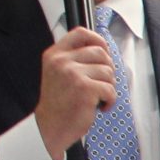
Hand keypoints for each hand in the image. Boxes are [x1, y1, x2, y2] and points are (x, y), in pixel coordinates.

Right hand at [34, 28, 115, 159]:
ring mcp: (73, 74)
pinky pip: (110, 89)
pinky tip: (100, 107)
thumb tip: (103, 51)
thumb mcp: (58, 73)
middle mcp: (62, 61)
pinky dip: (110, 100)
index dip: (97, 39)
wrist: (49, 127)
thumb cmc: (58, 103)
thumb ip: (74, 59)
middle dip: (107, 69)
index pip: (80, 33)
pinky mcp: (85, 88)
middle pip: (100, 53)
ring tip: (96, 97)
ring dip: (108, 87)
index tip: (104, 51)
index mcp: (55, 55)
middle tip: (101, 84)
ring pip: (108, 72)